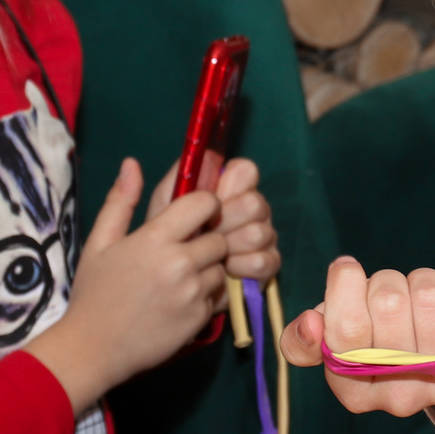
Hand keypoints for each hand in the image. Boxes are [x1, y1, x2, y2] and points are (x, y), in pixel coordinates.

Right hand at [26, 158, 229, 413]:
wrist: (93, 349)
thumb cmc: (94, 294)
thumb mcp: (99, 243)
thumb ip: (120, 201)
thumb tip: (132, 164)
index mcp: (155, 239)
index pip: (204, 203)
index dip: (205, 205)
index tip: (195, 215)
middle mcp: (179, 263)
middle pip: (219, 237)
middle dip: (208, 240)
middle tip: (185, 251)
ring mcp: (192, 292)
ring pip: (221, 268)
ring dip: (209, 270)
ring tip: (180, 280)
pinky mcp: (200, 318)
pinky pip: (219, 297)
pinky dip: (208, 297)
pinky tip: (181, 301)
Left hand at [167, 151, 279, 282]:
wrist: (170, 282)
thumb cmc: (168, 239)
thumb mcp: (165, 204)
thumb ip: (183, 174)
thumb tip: (207, 151)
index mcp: (230, 188)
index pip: (246, 170)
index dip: (229, 186)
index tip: (211, 203)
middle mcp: (252, 207)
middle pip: (254, 203)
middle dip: (226, 222)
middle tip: (206, 234)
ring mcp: (263, 235)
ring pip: (260, 232)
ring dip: (232, 246)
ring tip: (214, 255)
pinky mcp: (268, 264)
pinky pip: (265, 260)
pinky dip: (242, 266)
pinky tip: (228, 269)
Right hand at [282, 258, 434, 428]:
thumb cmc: (385, 340)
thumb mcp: (338, 342)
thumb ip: (306, 339)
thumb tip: (310, 325)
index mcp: (356, 394)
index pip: (345, 333)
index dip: (344, 287)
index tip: (347, 270)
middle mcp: (402, 397)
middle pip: (387, 306)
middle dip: (386, 282)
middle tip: (392, 294)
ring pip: (427, 294)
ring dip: (421, 281)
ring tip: (422, 299)